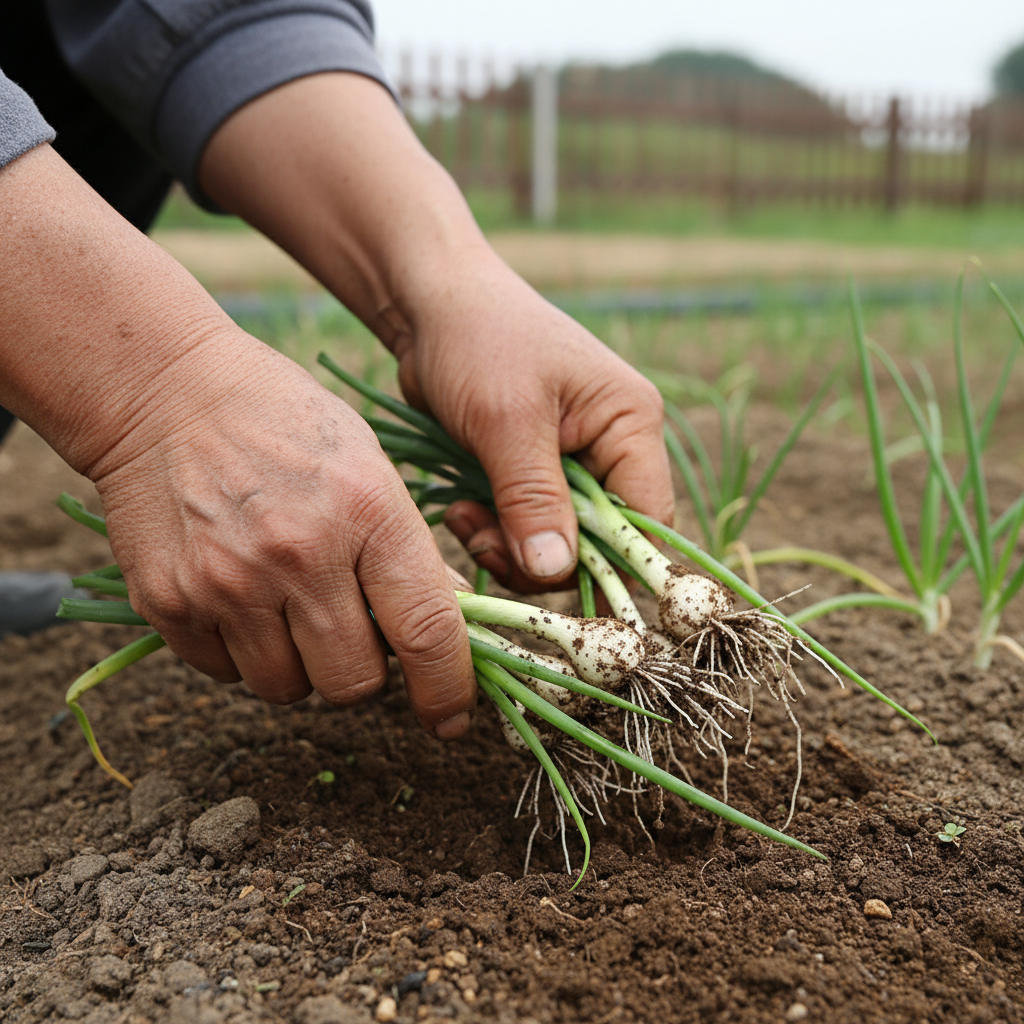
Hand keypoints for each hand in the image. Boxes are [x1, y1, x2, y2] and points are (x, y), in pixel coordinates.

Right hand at [92, 333, 475, 735]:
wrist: (165, 392)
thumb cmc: (285, 423)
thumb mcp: (370, 466)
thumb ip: (408, 550)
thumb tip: (450, 623)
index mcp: (366, 513)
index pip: (426, 630)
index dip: (447, 688)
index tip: (452, 717)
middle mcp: (299, 555)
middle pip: (355, 683)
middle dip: (363, 672)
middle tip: (351, 629)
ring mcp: (228, 583)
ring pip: (288, 690)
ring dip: (299, 666)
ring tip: (287, 604)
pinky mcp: (169, 603)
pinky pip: (224, 675)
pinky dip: (241, 654)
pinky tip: (237, 595)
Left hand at [392, 253, 674, 590]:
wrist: (429, 303)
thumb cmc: (478, 340)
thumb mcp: (506, 420)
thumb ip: (534, 499)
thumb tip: (556, 572)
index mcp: (631, 424)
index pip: (647, 520)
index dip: (611, 564)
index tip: (552, 582)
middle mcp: (613, 448)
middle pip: (602, 542)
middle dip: (542, 557)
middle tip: (485, 543)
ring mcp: (573, 462)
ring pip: (558, 543)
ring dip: (510, 547)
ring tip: (464, 521)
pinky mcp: (532, 473)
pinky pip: (525, 528)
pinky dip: (494, 532)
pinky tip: (459, 511)